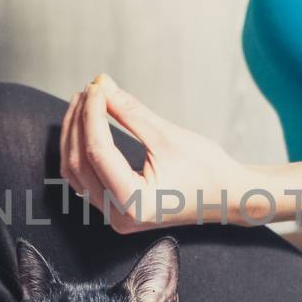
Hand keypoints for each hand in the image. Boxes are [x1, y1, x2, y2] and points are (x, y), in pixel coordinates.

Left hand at [59, 74, 257, 232]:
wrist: (227, 196)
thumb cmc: (207, 171)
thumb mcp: (167, 136)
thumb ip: (130, 112)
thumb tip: (103, 86)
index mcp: (134, 203)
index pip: (97, 152)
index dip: (92, 115)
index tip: (97, 87)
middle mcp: (119, 216)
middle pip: (78, 162)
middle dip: (79, 121)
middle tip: (91, 89)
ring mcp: (114, 215)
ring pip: (75, 171)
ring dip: (75, 134)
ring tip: (87, 101)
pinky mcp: (115, 207)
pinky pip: (85, 177)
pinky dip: (82, 149)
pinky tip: (87, 123)